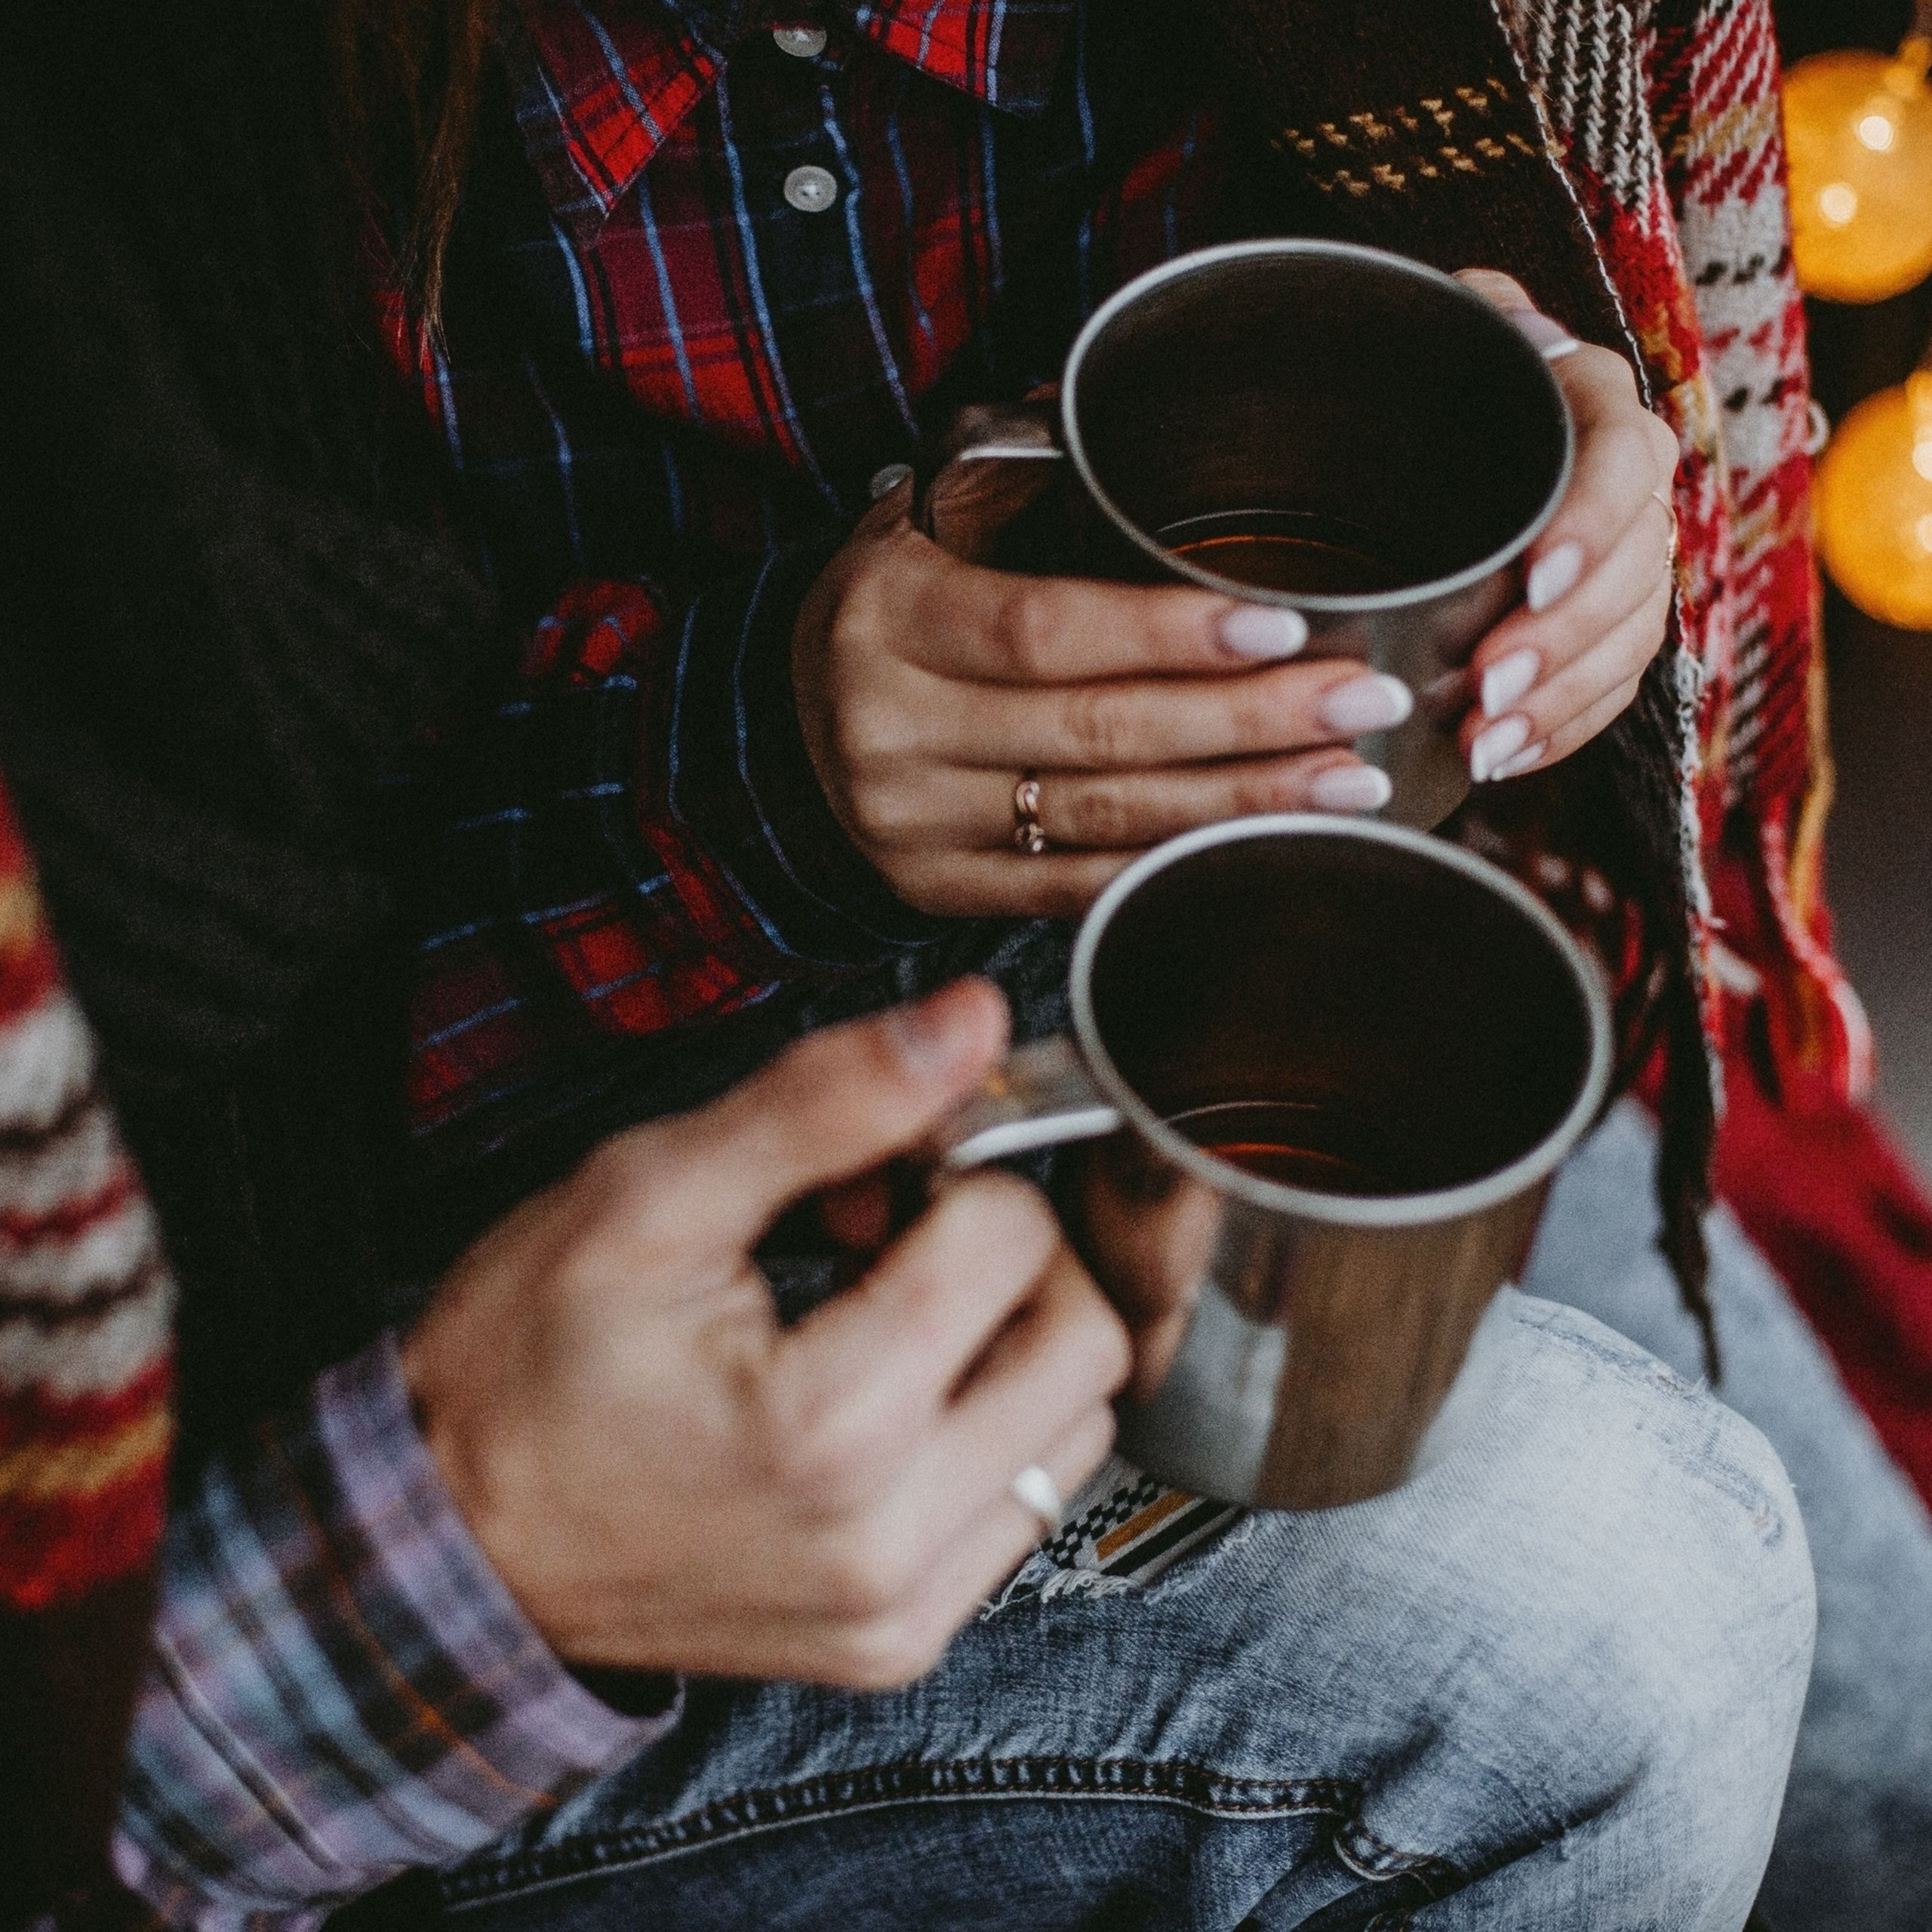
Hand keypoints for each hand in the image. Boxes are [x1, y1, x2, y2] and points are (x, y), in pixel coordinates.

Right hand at [398, 980, 1128, 1685]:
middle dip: (1008, 1254)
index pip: (1016, 1237)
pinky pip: (1024, 1505)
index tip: (871, 1177)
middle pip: (1084, 1338)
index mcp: (829, 1427)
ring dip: (1009, 1341)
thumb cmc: (524, 1365)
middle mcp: (887, 1540)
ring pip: (1075, 1426)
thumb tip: (969, 1022)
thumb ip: (828, 1099)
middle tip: (895, 1234)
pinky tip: (887, 1393)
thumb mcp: (652, 1194)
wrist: (448, 1544)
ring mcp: (899, 1607)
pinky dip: (987, 1426)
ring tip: (885, 1314)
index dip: (951, 1172)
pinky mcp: (898, 1637)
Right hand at [792, 492, 1414, 918]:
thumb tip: (1155, 416)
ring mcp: (910, 825)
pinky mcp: (934, 889)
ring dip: (1239, 804)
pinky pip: (1072, 888)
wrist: (784, 721)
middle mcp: (889, 730)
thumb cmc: (890, 609)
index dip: (1168, 633)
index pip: (1044, 630)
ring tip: (1348, 781)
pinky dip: (1174, 866)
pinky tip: (1263, 845)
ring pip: (1101, 821)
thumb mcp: (923, 526)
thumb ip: (1024, 485)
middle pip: (1095, 733)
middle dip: (1248, 723)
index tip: (1283, 625)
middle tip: (1361, 702)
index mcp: (887, 618)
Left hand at [1452, 269, 1681, 784]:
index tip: (1535, 577)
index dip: (1589, 522)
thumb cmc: (1425, 372)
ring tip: (1486, 742)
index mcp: (1596, 404)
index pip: (1624, 459)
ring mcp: (1623, 563)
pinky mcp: (1603, 630)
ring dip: (1559, 701)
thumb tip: (1503, 322)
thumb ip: (1468, 313)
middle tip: (1488, 686)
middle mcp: (1627, 486)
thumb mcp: (1435, 323)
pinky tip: (1502, 757)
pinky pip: (1608, 691)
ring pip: (1626, 641)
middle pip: (1632, 570)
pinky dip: (1559, 731)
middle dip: (1563, 640)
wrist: (1419, 427)